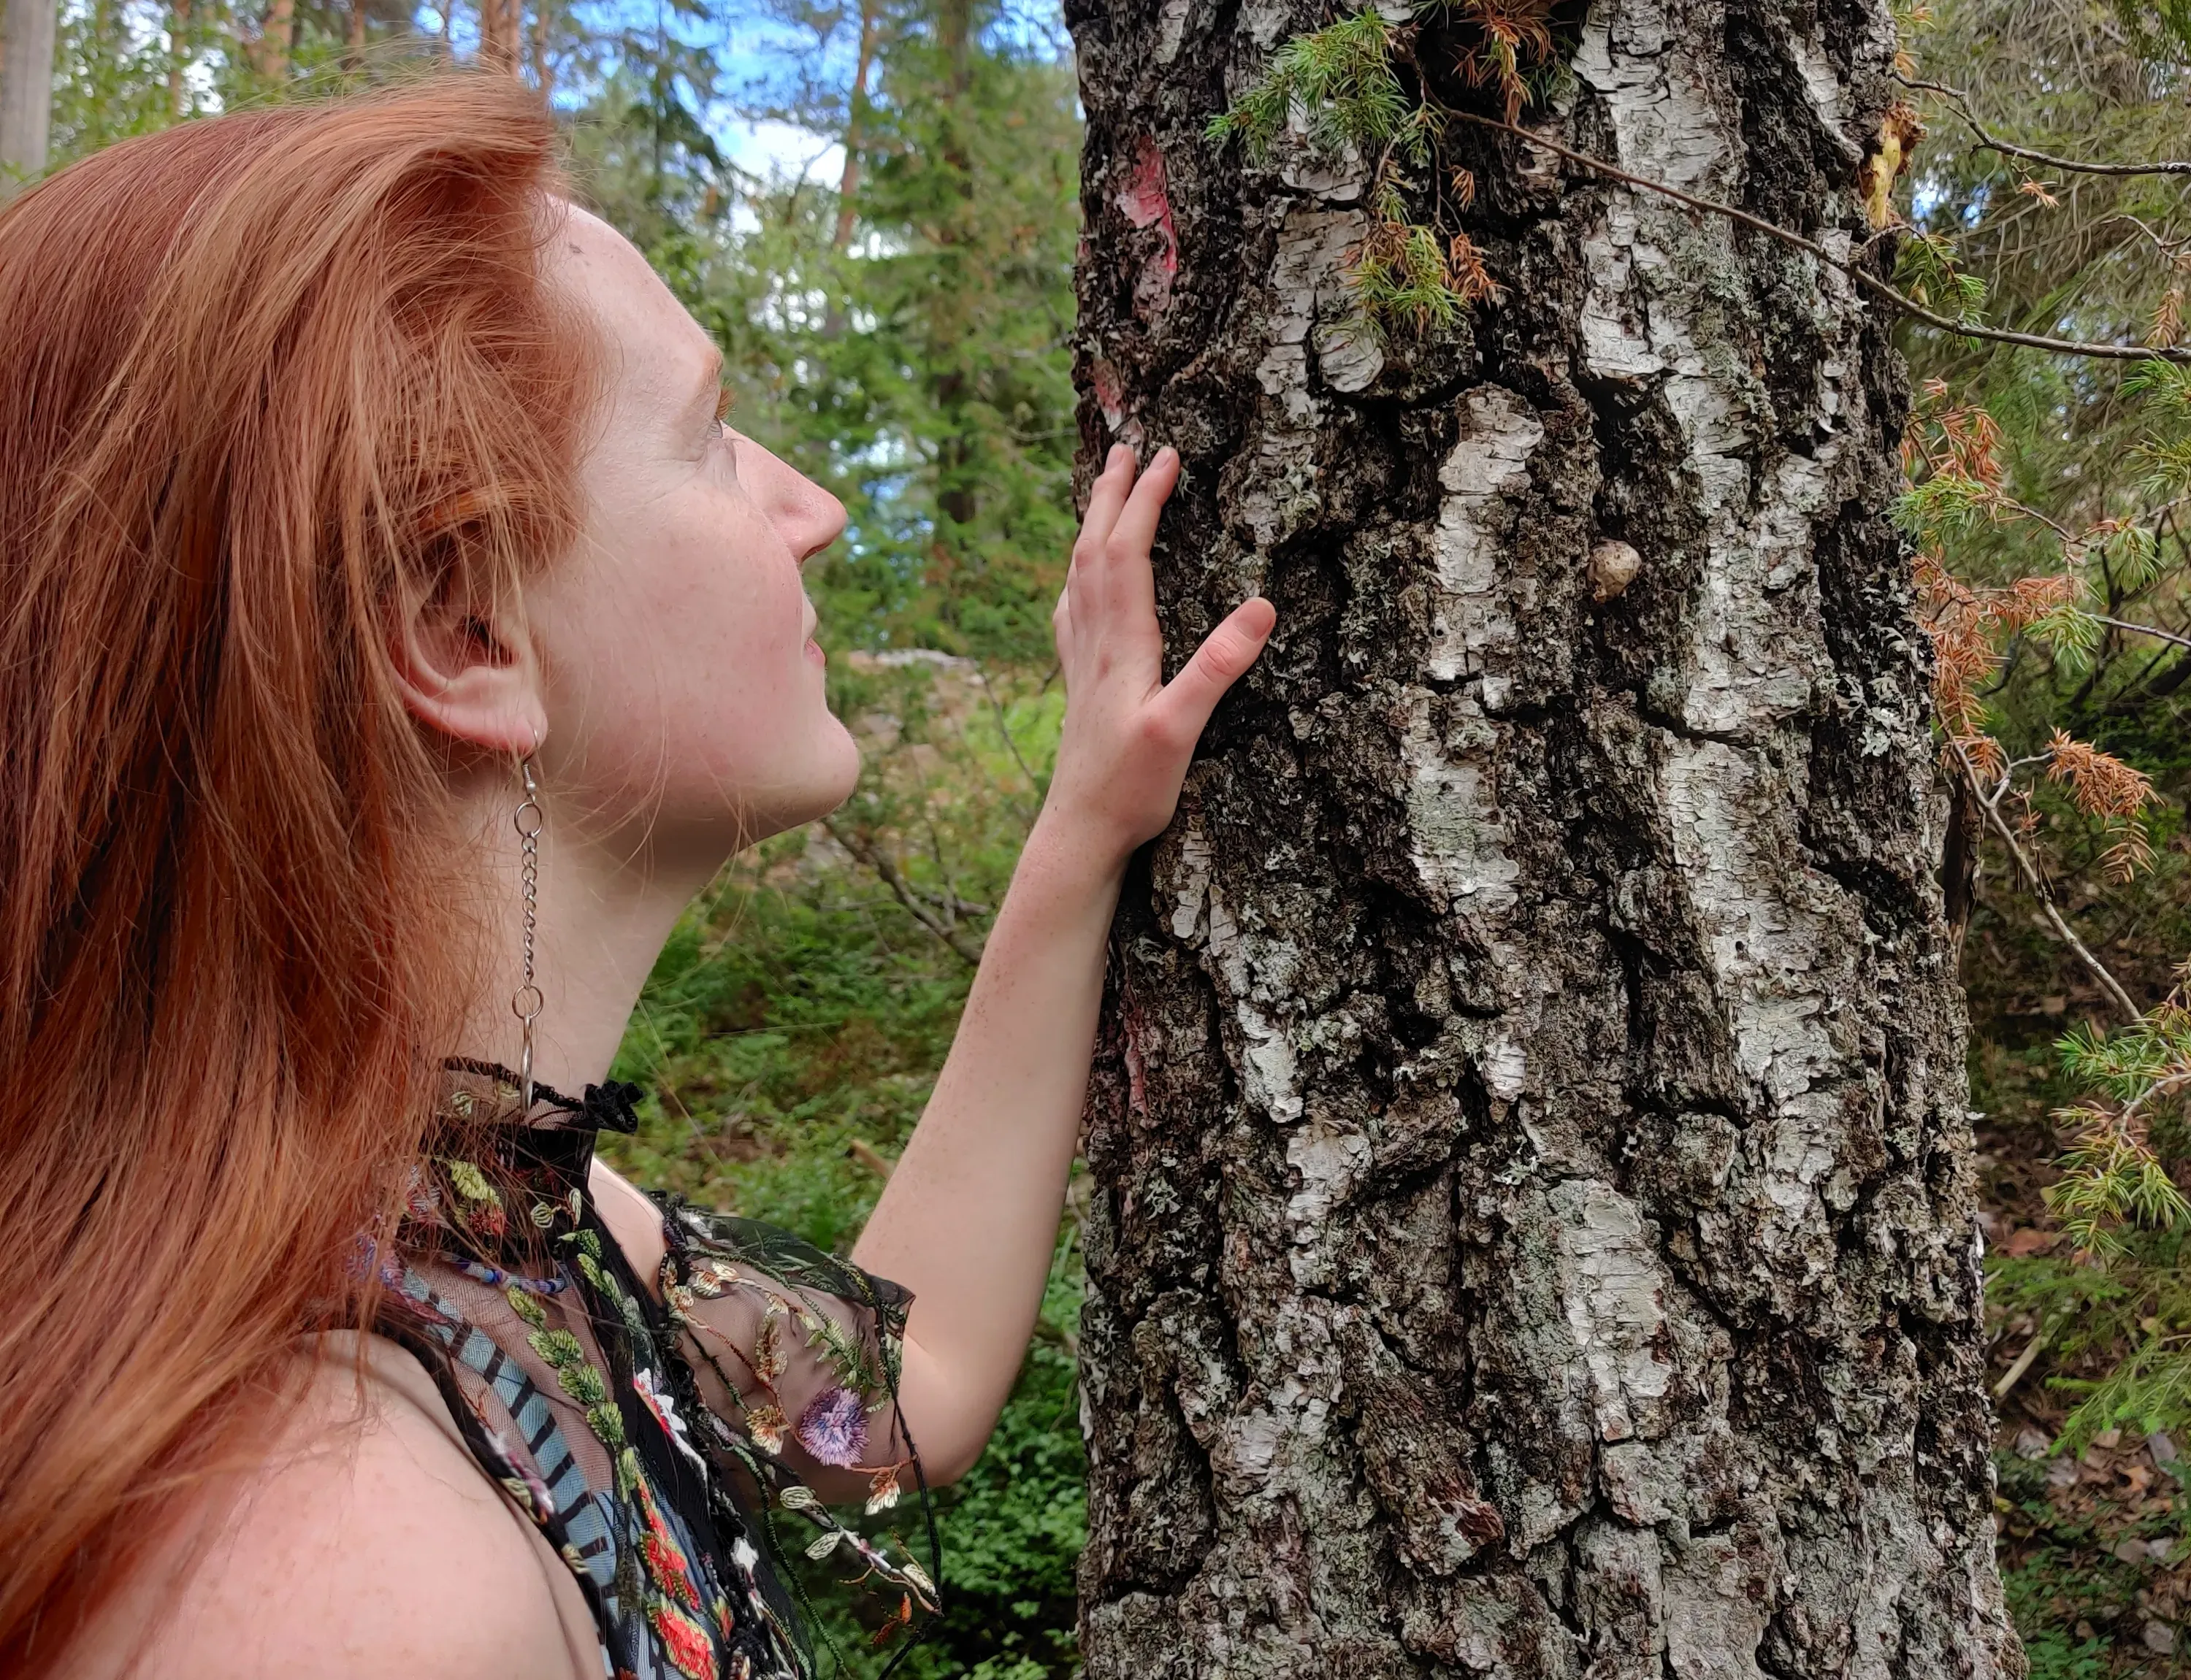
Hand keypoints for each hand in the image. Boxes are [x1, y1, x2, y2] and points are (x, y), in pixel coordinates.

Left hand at [1041, 444, 1275, 871]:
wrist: (1078, 833)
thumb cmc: (1130, 788)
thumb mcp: (1181, 730)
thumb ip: (1218, 668)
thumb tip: (1262, 607)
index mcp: (1122, 644)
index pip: (1128, 551)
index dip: (1145, 500)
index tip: (1165, 456)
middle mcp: (1094, 643)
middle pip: (1094, 549)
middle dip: (1112, 494)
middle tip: (1126, 446)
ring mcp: (1081, 663)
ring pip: (1077, 574)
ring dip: (1092, 524)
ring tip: (1103, 491)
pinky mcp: (1079, 685)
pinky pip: (1072, 609)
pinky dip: (1078, 574)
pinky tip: (1077, 580)